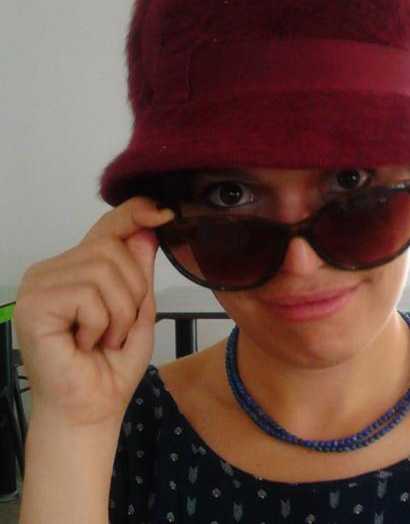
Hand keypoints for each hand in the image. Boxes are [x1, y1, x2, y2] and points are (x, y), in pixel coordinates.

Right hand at [13, 196, 174, 427]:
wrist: (92, 409)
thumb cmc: (111, 365)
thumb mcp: (139, 309)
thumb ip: (139, 270)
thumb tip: (146, 227)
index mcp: (77, 267)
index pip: (107, 227)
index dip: (136, 214)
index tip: (163, 213)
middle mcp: (53, 270)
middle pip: (112, 247)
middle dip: (133, 291)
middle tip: (119, 327)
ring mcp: (39, 285)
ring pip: (103, 269)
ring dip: (119, 312)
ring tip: (104, 337)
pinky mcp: (34, 305)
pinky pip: (88, 294)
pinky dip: (100, 323)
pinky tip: (86, 342)